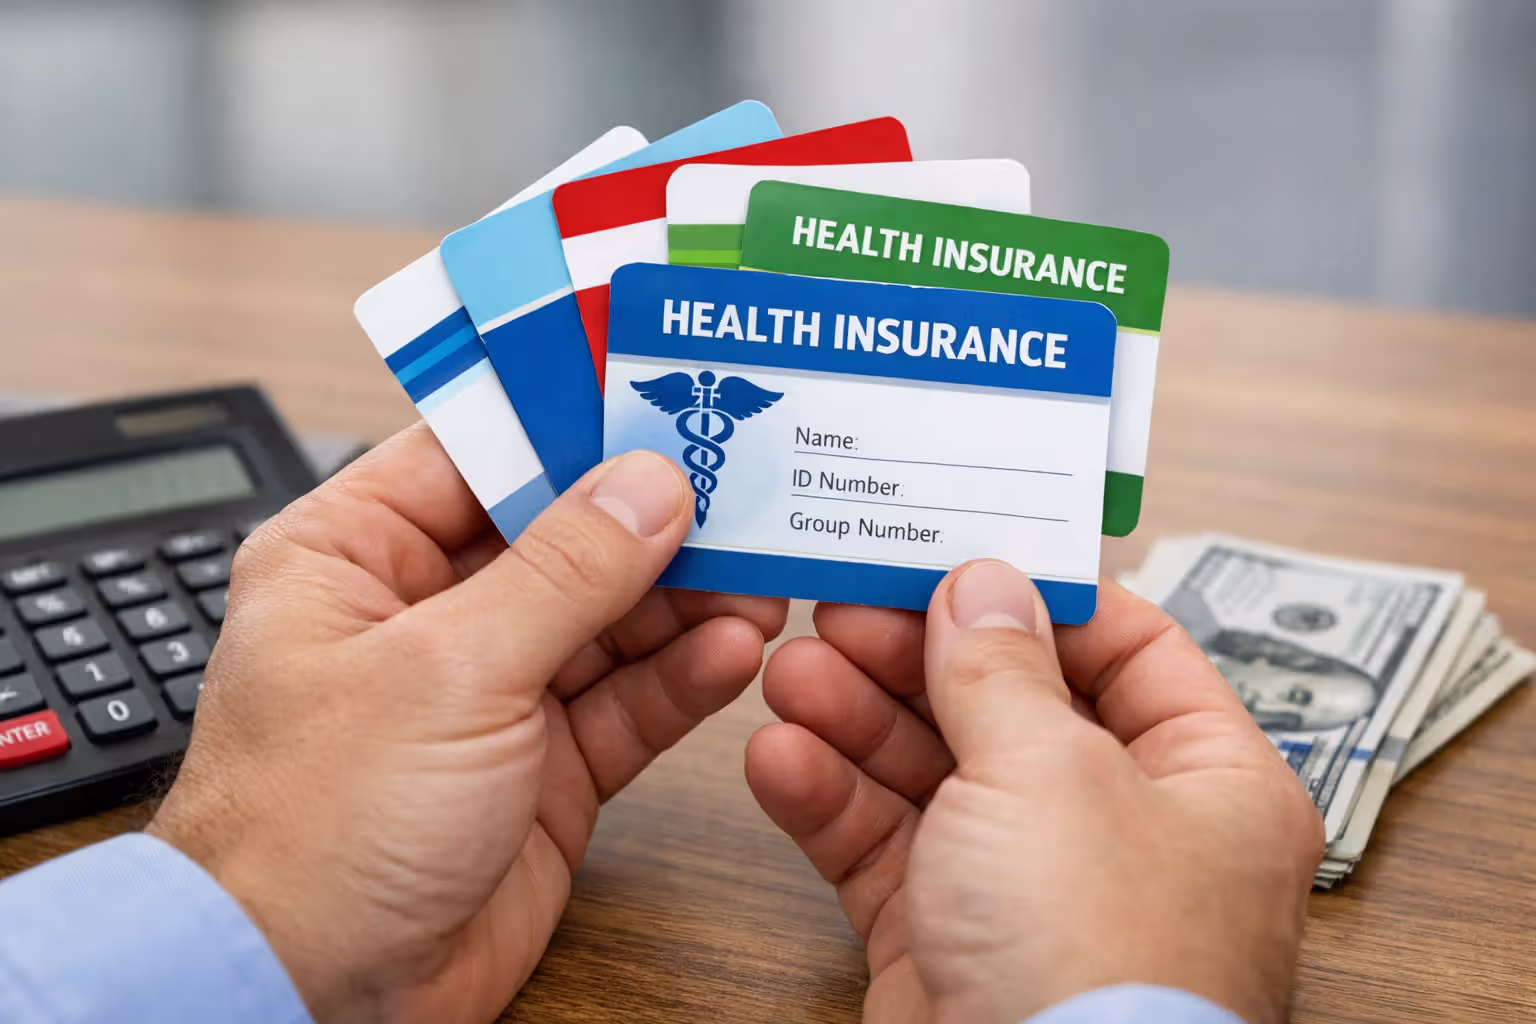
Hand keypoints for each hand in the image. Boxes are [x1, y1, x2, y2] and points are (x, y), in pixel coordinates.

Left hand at [147, 423, 785, 1022]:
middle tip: (741, 478)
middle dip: (652, 511)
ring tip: (761, 566)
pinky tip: (735, 648)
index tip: (659, 384)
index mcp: (356, 554)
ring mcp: (492, 690)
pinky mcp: (546, 764)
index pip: (479, 449)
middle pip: (561, 530)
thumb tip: (648, 484)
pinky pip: (629, 698)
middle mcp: (428, 613)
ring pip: (610, 614)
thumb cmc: (313, 831)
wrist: (312, 996)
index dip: (569, 413)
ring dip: (685, 593)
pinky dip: (683, 673)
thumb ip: (563, 572)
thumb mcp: (447, 671)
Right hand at [746, 561, 1321, 1023]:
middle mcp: (1121, 829)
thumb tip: (982, 583)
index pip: (1130, 650)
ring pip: (933, 772)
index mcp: (1205, 780)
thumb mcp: (1050, 772)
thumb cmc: (1098, 961)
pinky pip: (886, 846)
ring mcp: (1029, 886)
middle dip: (917, 654)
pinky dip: (831, 800)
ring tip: (790, 668)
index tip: (957, 549)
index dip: (1039, 596)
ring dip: (857, 717)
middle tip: (842, 603)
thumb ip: (1002, 667)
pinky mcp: (949, 937)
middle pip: (1010, 704)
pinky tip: (779, 756)